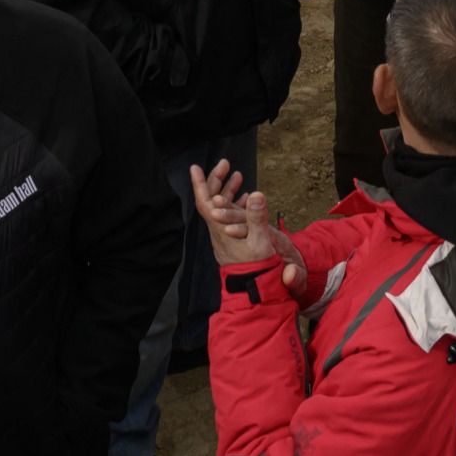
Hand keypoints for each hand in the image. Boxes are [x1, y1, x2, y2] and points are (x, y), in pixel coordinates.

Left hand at [188, 160, 297, 280]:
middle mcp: (219, 233)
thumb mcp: (261, 242)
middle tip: (225, 164)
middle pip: (212, 202)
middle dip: (216, 181)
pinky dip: (238, 204)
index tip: (195, 167)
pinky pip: (231, 218)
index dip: (199, 185)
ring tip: (238, 175)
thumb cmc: (258, 269)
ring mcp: (225, 238)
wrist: (256, 292)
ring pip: (222, 209)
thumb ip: (258, 219)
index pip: (206, 204)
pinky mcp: (233, 242)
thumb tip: (257, 194)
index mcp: (221, 231)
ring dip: (228, 191)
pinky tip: (248, 198)